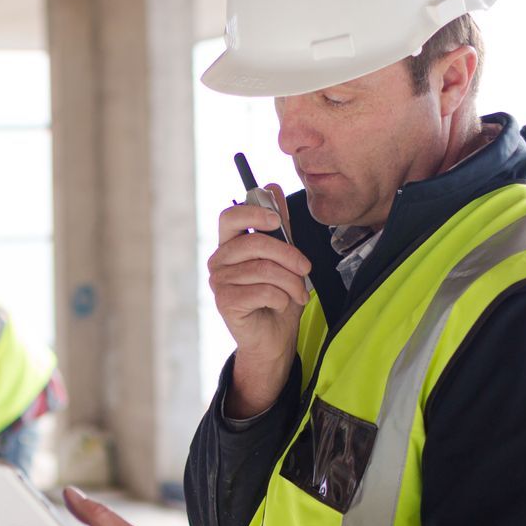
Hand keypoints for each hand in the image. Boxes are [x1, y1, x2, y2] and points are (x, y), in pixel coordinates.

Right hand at [209, 186, 311, 413]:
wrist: (274, 339)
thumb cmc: (277, 298)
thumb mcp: (284, 258)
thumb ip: (279, 226)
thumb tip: (272, 186)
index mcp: (230, 245)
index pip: (230, 216)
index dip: (253, 212)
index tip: (277, 220)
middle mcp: (219, 261)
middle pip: (254, 243)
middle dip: (289, 254)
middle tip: (306, 268)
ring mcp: (219, 282)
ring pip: (264, 270)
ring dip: (291, 282)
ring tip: (299, 294)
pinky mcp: (225, 303)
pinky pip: (263, 291)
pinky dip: (282, 298)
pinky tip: (282, 305)